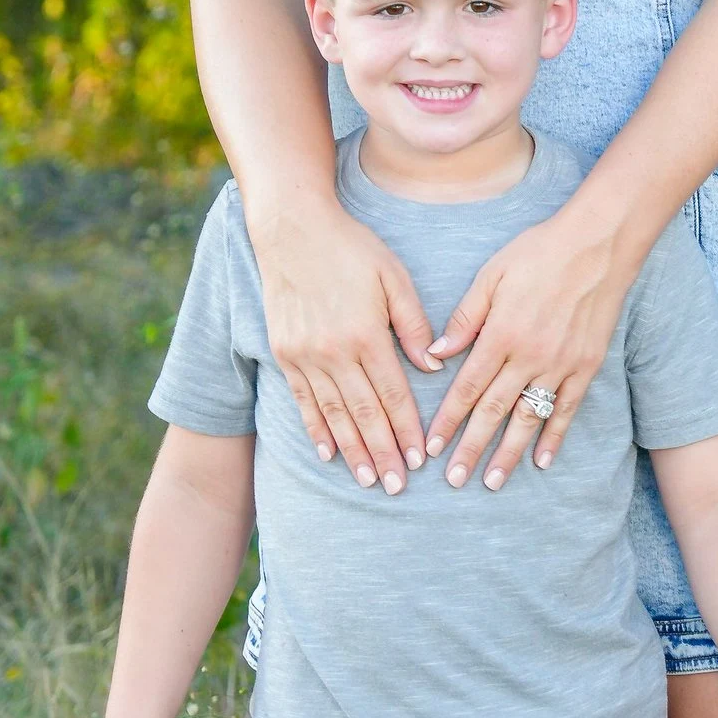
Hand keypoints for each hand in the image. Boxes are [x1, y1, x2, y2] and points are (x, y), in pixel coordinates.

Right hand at [247, 192, 434, 490]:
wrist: (292, 229)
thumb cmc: (352, 248)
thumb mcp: (394, 277)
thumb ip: (415, 323)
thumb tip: (434, 365)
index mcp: (366, 334)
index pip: (392, 395)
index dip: (407, 430)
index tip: (420, 459)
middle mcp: (334, 352)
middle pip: (364, 413)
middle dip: (384, 453)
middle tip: (398, 487)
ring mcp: (305, 356)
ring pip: (333, 414)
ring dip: (352, 451)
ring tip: (369, 480)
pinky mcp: (284, 353)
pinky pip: (302, 401)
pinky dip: (315, 430)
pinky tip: (327, 453)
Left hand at [422, 179, 642, 488]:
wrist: (598, 244)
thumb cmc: (540, 252)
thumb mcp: (492, 275)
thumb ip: (464, 317)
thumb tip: (436, 354)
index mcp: (500, 334)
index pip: (466, 388)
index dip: (448, 421)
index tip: (432, 448)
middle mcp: (528, 356)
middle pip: (493, 412)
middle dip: (471, 449)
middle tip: (455, 480)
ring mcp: (560, 364)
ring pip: (529, 418)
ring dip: (509, 453)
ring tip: (493, 482)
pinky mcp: (587, 365)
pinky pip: (567, 409)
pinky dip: (555, 436)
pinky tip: (543, 461)